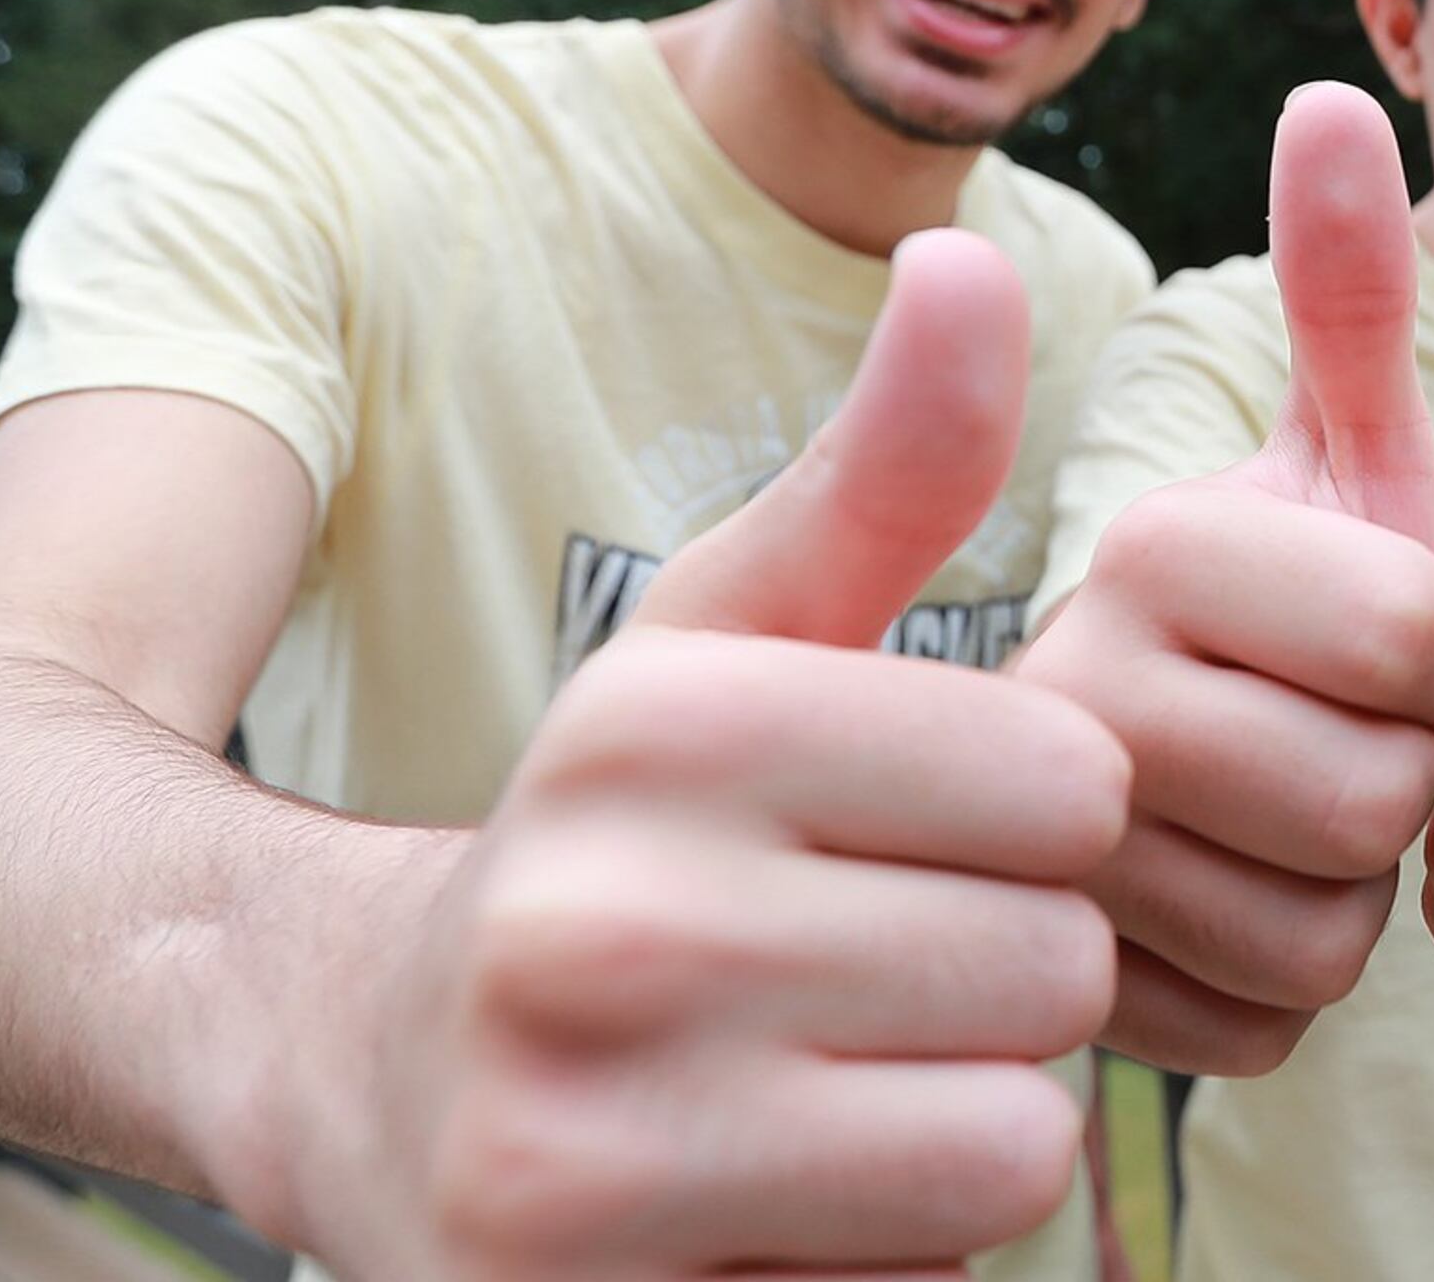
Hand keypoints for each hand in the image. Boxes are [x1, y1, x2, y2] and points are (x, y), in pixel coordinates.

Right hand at [316, 230, 1132, 1277]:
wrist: (359, 1079)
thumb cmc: (621, 835)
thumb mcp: (729, 639)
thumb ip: (883, 467)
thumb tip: (971, 254)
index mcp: (656, 723)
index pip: (1074, 780)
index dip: (1042, 824)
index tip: (917, 836)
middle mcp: (594, 923)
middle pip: (1054, 964)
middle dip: (1005, 980)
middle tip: (873, 978)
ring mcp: (575, 1141)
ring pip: (1012, 1140)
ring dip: (963, 1122)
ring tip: (835, 1080)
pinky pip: (921, 1281)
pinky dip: (886, 1251)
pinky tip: (775, 1197)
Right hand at [1017, 84, 1433, 1073]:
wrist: (1071, 820)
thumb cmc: (1265, 626)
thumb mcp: (1308, 472)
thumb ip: (1337, 299)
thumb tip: (1328, 92)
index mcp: (1141, 545)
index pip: (1429, 638)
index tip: (1379, 651)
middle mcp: (1052, 696)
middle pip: (1378, 801)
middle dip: (1385, 798)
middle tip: (1307, 758)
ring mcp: (1033, 864)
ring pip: (1322, 943)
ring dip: (1326, 910)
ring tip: (1248, 841)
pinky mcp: (1041, 1007)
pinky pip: (1259, 1034)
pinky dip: (1257, 1002)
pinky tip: (1199, 935)